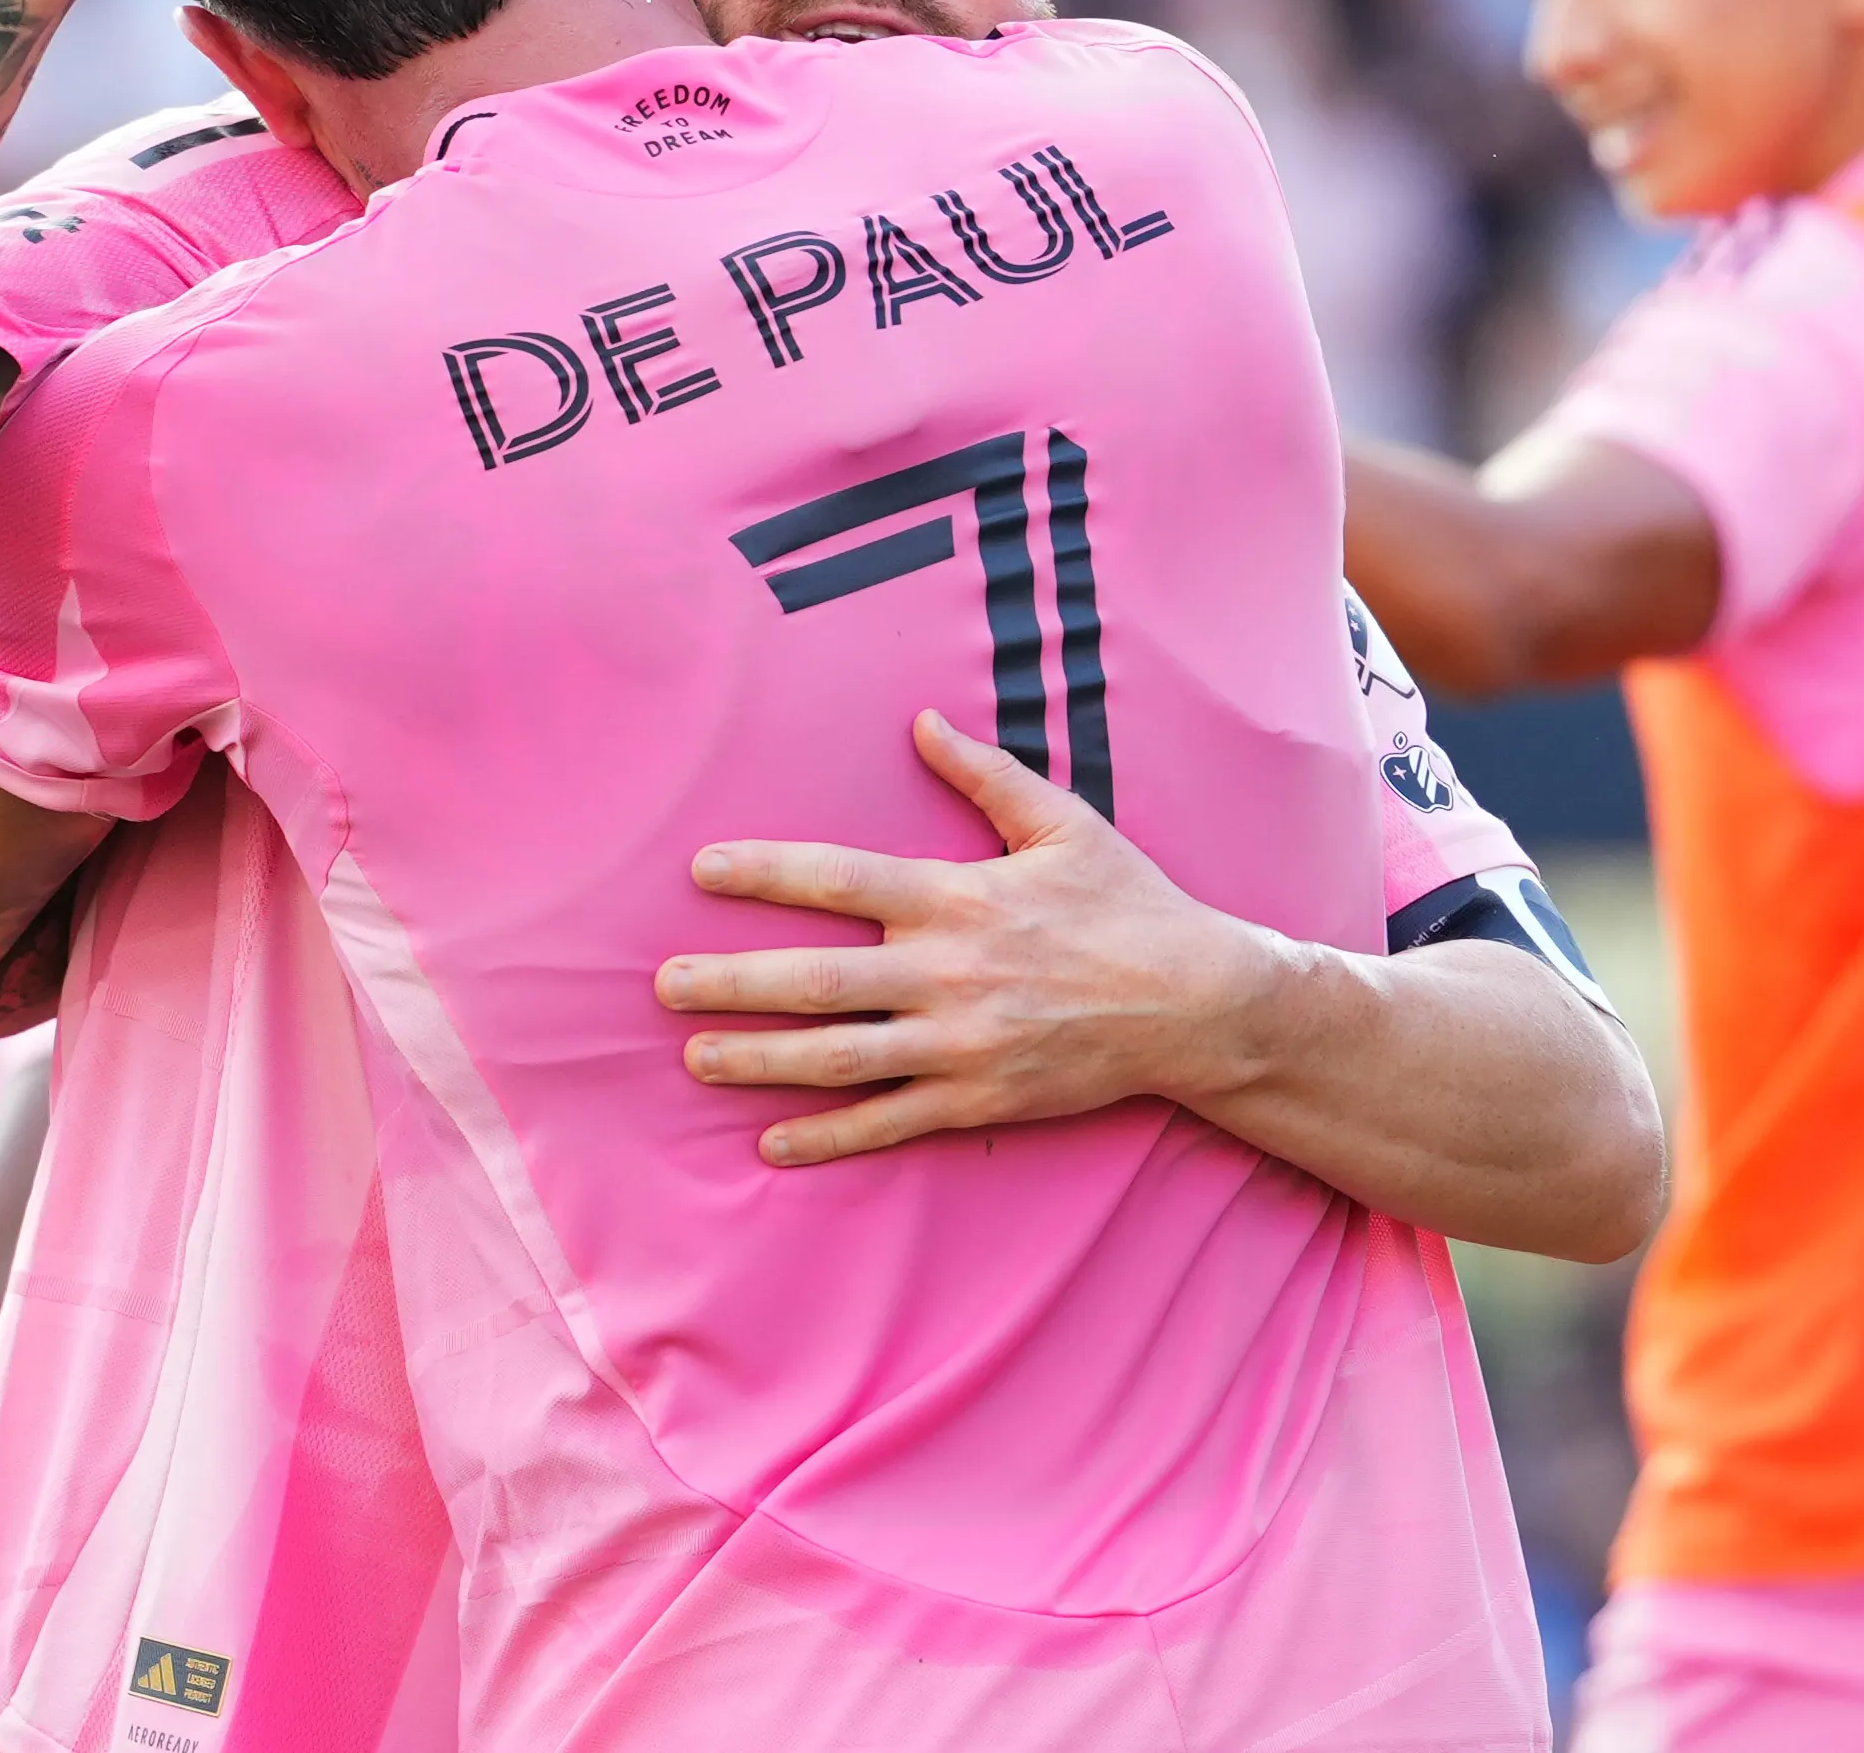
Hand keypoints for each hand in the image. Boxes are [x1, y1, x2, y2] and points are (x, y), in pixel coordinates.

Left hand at [656, 711, 1282, 1165]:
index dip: (766, 872)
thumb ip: (985, 774)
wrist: (1199, 1003)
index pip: (840, 878)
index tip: (703, 868)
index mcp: (959, 897)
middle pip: (817, 978)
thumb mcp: (1064, 823)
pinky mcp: (979, 1099)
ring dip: (760, 1060)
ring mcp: (960, 1043)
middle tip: (665, 985)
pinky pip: (888, 1122)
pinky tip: (772, 1143)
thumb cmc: (1130, 906)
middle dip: (733, 982)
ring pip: (838, 1057)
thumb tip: (923, 719)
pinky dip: (828, 1137)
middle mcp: (948, 972)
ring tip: (696, 1058)